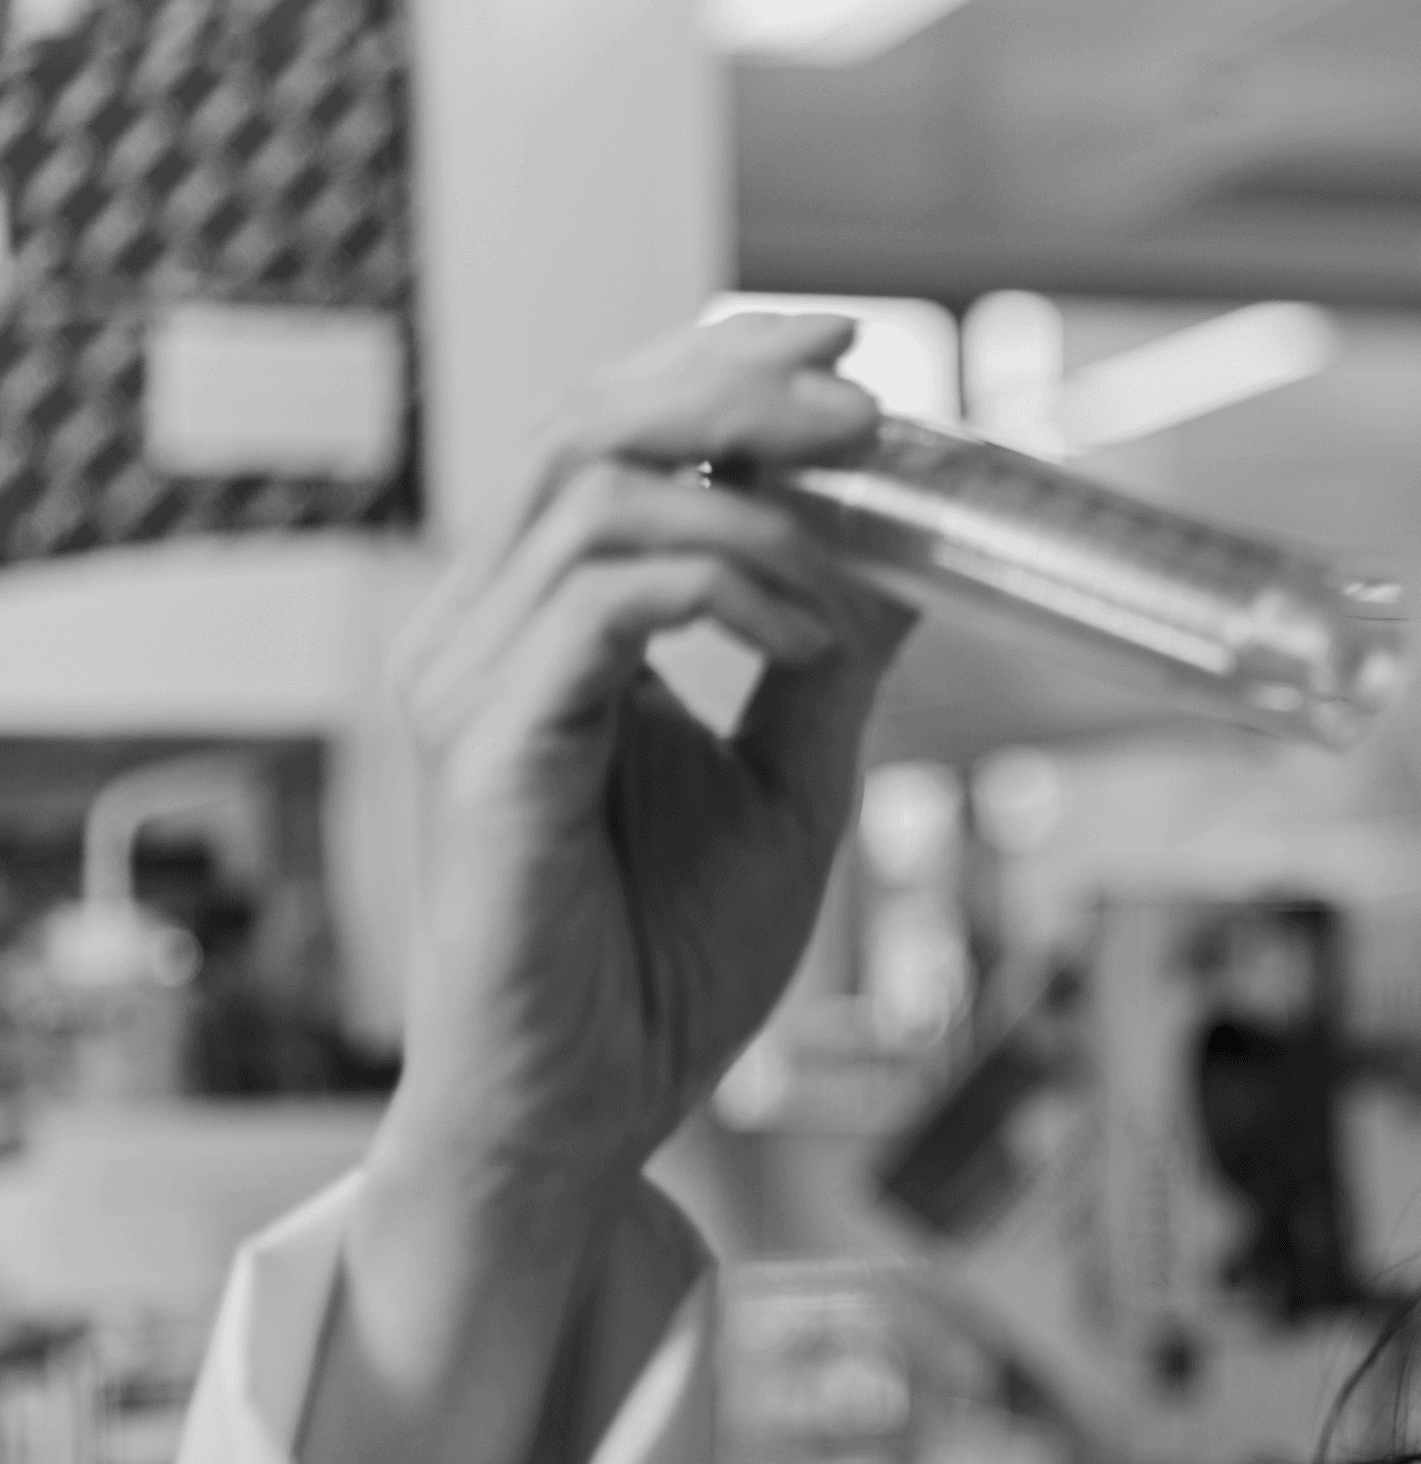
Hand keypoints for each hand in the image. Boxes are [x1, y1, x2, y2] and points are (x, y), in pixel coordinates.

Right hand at [380, 311, 915, 1203]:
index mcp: (543, 626)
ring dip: (757, 516)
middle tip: (870, 413)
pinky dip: (726, 596)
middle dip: (738, 395)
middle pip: (590, 427)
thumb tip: (908, 559)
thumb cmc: (662, 964)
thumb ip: (829, 664)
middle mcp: (484, 633)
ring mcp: (470, 684)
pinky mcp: (489, 750)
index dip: (719, 367)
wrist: (589, 1110)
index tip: (850, 353)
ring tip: (854, 587)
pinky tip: (809, 645)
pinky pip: (599, 608)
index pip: (612, 434)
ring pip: (595, 499)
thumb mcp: (790, 783)